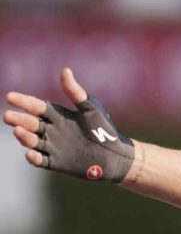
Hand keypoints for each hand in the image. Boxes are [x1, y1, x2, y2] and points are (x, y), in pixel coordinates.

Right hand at [3, 68, 134, 181]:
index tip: (10, 96)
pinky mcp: (56, 162)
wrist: (116, 155)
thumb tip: (65, 70)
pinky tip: (31, 153)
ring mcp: (53, 147)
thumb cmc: (104, 130)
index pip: (36, 107)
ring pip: (32, 141)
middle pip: (30, 124)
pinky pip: (41, 160)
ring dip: (24, 137)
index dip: (23, 101)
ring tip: (19, 131)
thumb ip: (76, 92)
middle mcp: (52, 130)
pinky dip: (34, 157)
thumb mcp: (90, 109)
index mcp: (58, 116)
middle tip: (8, 116)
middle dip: (19, 119)